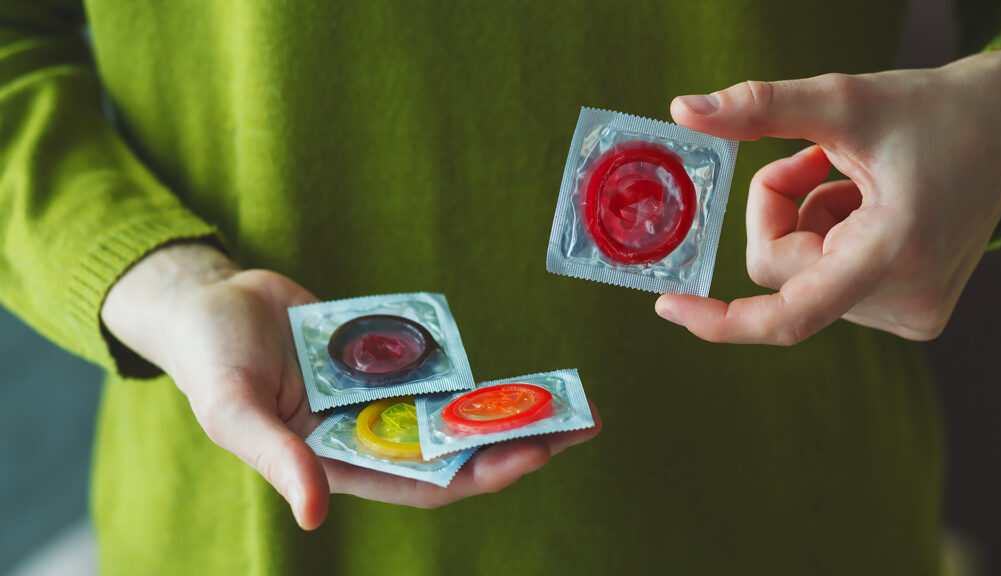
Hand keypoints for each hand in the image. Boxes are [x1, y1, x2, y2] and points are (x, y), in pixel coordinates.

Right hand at [101, 243, 599, 528]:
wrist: (209, 302)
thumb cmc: (211, 360)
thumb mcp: (234, 411)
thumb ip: (276, 458)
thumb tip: (312, 514)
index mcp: (341, 461)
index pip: (427, 482)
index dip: (482, 473)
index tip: (534, 453)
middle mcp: (371, 434)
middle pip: (459, 449)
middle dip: (519, 441)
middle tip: (581, 423)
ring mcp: (382, 396)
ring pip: (458, 410)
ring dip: (508, 408)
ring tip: (566, 396)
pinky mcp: (385, 359)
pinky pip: (439, 368)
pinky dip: (474, 373)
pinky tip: (516, 370)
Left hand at [655, 50, 1000, 344]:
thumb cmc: (937, 111)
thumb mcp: (845, 100)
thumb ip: (760, 108)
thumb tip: (683, 110)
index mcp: (894, 252)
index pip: (791, 314)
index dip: (723, 319)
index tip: (668, 306)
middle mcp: (905, 299)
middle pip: (781, 272)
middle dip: (776, 211)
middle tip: (811, 158)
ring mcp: (911, 314)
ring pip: (801, 278)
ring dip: (807, 224)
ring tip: (857, 182)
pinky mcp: (912, 315)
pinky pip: (828, 285)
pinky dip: (829, 241)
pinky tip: (870, 206)